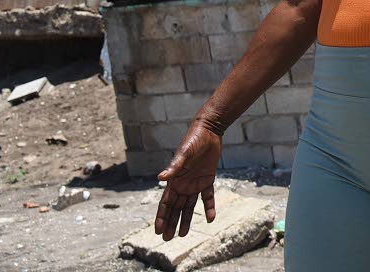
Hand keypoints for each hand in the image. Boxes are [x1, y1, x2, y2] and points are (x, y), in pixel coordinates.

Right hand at [155, 122, 221, 239]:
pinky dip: (209, 207)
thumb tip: (160, 178)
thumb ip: (174, 167)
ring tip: (183, 234)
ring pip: (189, 206)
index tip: (157, 231)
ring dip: (186, 219)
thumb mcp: (183, 154)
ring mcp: (195, 183)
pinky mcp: (207, 179)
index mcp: (174, 180)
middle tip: (167, 238)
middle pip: (175, 208)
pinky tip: (211, 218)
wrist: (209, 131)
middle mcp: (183, 184)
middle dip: (170, 222)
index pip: (165, 203)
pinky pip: (208, 197)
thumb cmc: (193, 141)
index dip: (161, 217)